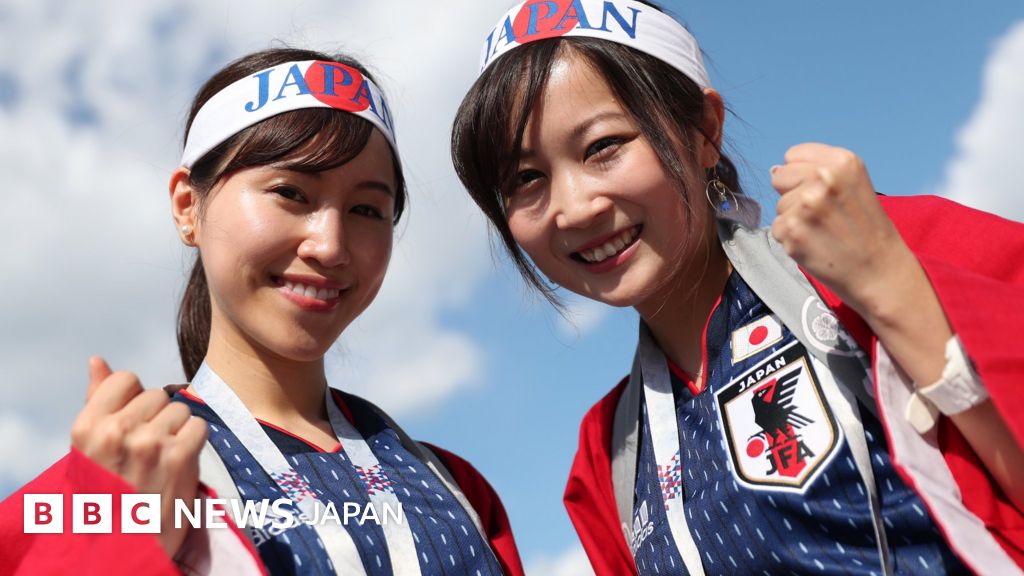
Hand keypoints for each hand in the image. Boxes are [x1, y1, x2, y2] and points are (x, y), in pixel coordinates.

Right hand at [72, 356, 207, 558]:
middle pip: (158, 395)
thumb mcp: (89, 448)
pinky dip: (195, 442)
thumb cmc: (106, 493)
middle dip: (158, 417)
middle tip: (147, 450)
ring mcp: (149, 443)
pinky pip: (199, 426)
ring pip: (181, 410)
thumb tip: (97, 359)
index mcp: (87, 426)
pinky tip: (180, 463)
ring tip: (162, 458)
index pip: (126, 379)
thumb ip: (97, 400)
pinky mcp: (179, 457)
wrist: (123, 544)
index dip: (135, 399)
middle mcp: (117, 431)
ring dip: (178, 430)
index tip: (133, 423)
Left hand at [769, 143, 911, 315]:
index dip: (803, 176)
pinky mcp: (791, 229)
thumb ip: (816, 171)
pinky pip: (777, 228)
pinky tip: (815, 245)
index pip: (792, 155)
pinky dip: (791, 240)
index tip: (824, 193)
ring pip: (779, 206)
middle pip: (779, 177)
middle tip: (823, 215)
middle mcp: (823, 177)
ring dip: (794, 220)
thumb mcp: (854, 185)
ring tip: (823, 232)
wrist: (880, 272)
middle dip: (794, 195)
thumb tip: (773, 169)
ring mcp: (805, 204)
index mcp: (841, 161)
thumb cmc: (867, 230)